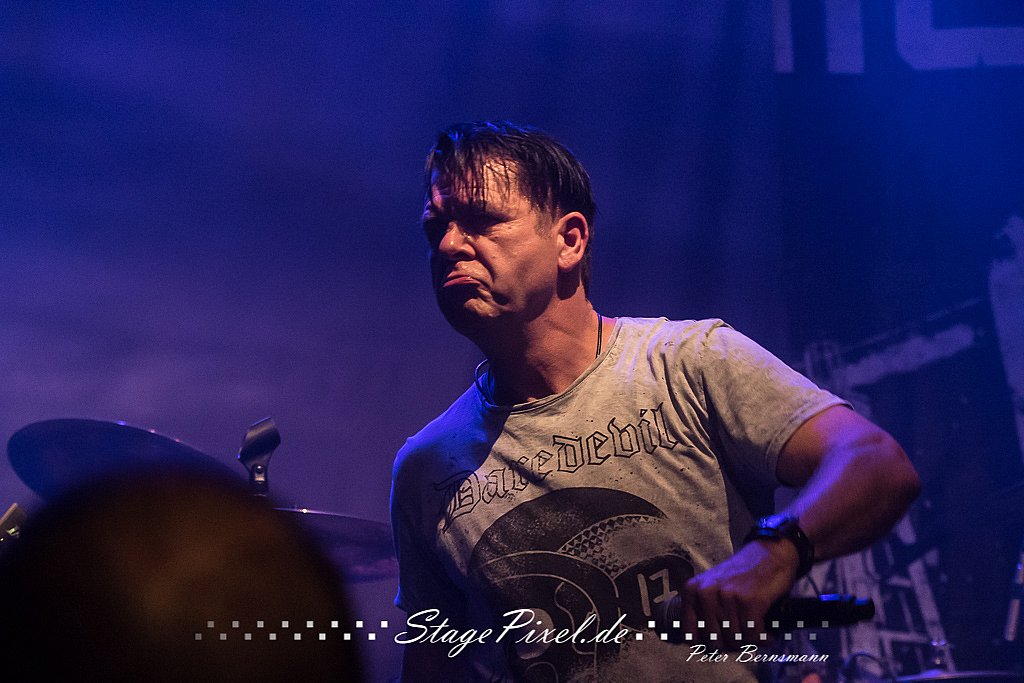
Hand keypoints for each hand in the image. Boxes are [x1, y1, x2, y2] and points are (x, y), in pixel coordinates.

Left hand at [681, 539, 798, 646]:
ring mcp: (728, 596)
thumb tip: (700, 646)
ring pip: (735, 640)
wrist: (768, 553)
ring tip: (756, 630)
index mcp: (693, 590)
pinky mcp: (750, 601)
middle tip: (744, 636)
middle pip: (715, 641)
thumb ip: (702, 610)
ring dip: (749, 641)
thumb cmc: (742, 575)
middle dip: (732, 644)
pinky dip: (764, 638)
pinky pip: (754, 635)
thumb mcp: (712, 587)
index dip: (708, 644)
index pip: (691, 635)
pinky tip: (768, 631)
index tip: (722, 642)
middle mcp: (706, 593)